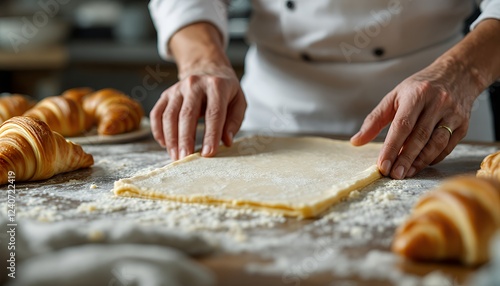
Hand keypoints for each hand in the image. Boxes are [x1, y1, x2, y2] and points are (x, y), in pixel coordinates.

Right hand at [150, 65, 246, 160]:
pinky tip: (165, 145)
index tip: (208, 153)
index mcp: (216, 86)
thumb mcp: (238, 102)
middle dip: (186, 139)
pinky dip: (158, 131)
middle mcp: (194, 84)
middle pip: (187, 114)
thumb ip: (234, 121)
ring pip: (169, 115)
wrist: (207, 70)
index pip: (213, 113)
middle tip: (186, 158)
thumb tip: (226, 141)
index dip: (211, 135)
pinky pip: (157, 114)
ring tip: (176, 156)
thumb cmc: (226, 92)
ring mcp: (177, 88)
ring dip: (171, 138)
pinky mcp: (166, 94)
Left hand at [351, 58, 480, 178]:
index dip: (391, 147)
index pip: (402, 125)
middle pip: (420, 137)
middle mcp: (437, 103)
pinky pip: (448, 146)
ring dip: (420, 162)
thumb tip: (356, 141)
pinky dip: (433, 158)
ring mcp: (453, 114)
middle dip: (405, 159)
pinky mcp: (464, 125)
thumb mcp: (393, 97)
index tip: (382, 165)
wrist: (457, 74)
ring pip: (436, 143)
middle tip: (394, 175)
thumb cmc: (419, 88)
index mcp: (416, 94)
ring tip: (406, 173)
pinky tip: (420, 164)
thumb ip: (374, 120)